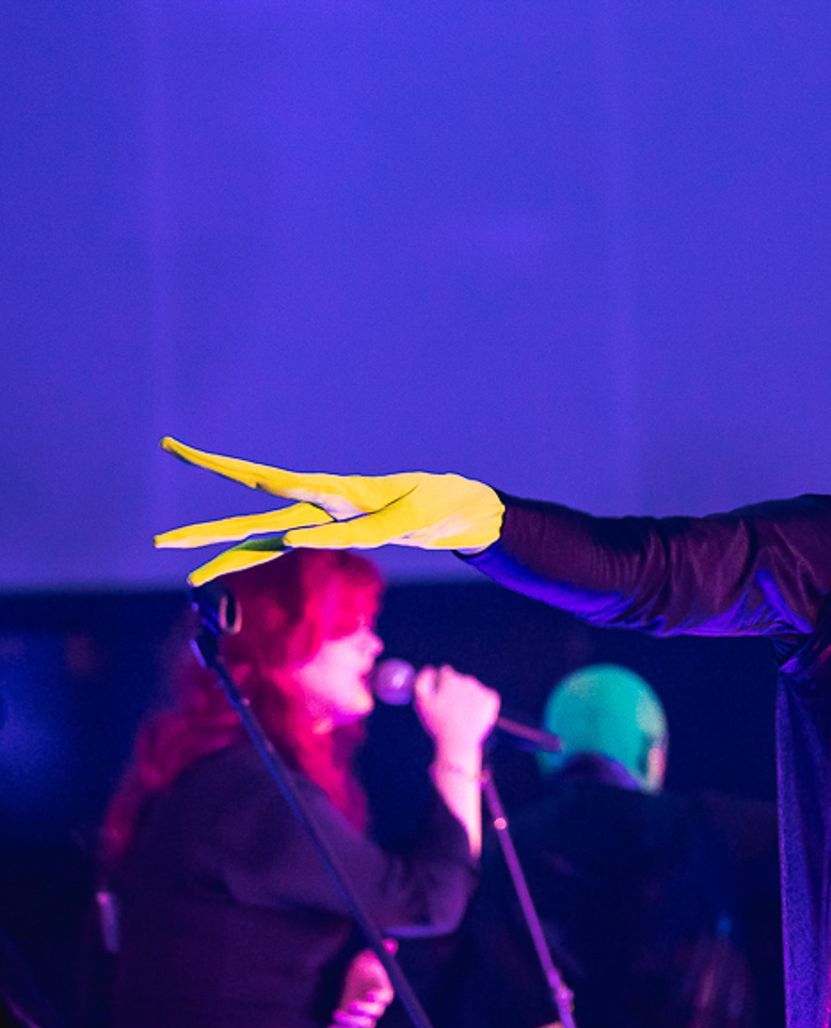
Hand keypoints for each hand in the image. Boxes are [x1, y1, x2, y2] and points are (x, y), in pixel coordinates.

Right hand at [151, 438, 504, 585]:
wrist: (464, 511)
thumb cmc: (439, 505)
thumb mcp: (408, 519)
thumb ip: (358, 530)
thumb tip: (298, 541)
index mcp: (334, 491)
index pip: (267, 480)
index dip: (221, 467)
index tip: (178, 452)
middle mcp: (324, 505)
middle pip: (255, 521)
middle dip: (208, 533)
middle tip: (162, 543)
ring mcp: (329, 522)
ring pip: (267, 539)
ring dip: (227, 553)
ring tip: (187, 570)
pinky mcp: (342, 536)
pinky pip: (293, 548)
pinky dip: (261, 557)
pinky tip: (235, 562)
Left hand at [328, 944, 394, 1027]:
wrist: (353, 980)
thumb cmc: (364, 967)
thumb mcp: (370, 957)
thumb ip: (380, 951)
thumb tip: (390, 944)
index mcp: (383, 993)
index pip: (384, 998)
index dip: (378, 998)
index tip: (369, 994)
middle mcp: (376, 1008)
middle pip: (374, 1015)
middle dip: (363, 1011)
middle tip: (351, 1004)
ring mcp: (363, 1018)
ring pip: (362, 1026)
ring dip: (351, 1022)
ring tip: (337, 1013)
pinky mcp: (351, 1025)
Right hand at [414, 664, 500, 764]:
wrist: (458, 742)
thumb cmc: (437, 724)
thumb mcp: (421, 703)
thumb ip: (422, 682)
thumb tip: (431, 669)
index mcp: (450, 679)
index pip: (445, 672)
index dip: (441, 684)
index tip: (440, 697)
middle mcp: (467, 680)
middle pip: (459, 681)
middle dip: (455, 691)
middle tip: (450, 710)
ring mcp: (481, 689)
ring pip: (472, 689)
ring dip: (467, 697)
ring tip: (461, 715)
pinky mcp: (492, 699)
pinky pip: (485, 696)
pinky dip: (480, 704)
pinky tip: (472, 715)